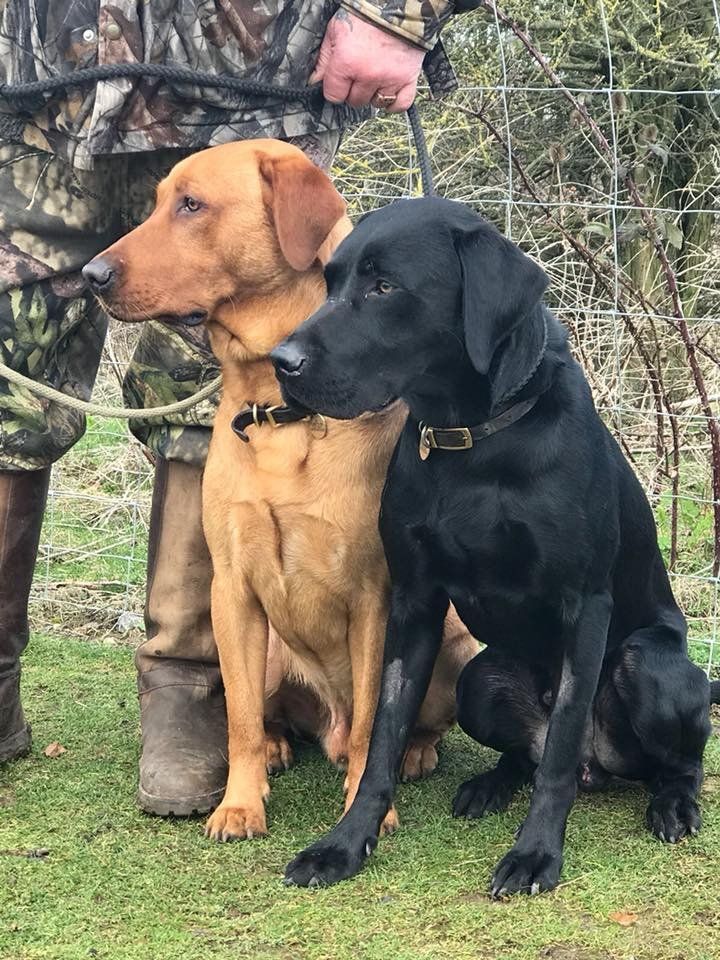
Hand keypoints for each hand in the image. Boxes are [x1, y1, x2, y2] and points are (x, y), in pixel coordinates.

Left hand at [310, 9, 424, 111]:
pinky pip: (399, 104)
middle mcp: (368, 74)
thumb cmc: (365, 14)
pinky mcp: (407, 79)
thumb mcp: (336, 29)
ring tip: (375, 76)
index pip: (334, 95)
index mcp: (347, 62)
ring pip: (375, 103)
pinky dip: (394, 101)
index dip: (335, 88)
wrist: (398, 4)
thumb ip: (324, 58)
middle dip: (354, 89)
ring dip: (373, 94)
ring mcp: (389, 79)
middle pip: (355, 101)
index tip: (340, 80)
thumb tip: (315, 80)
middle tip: (359, 73)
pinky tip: (388, 89)